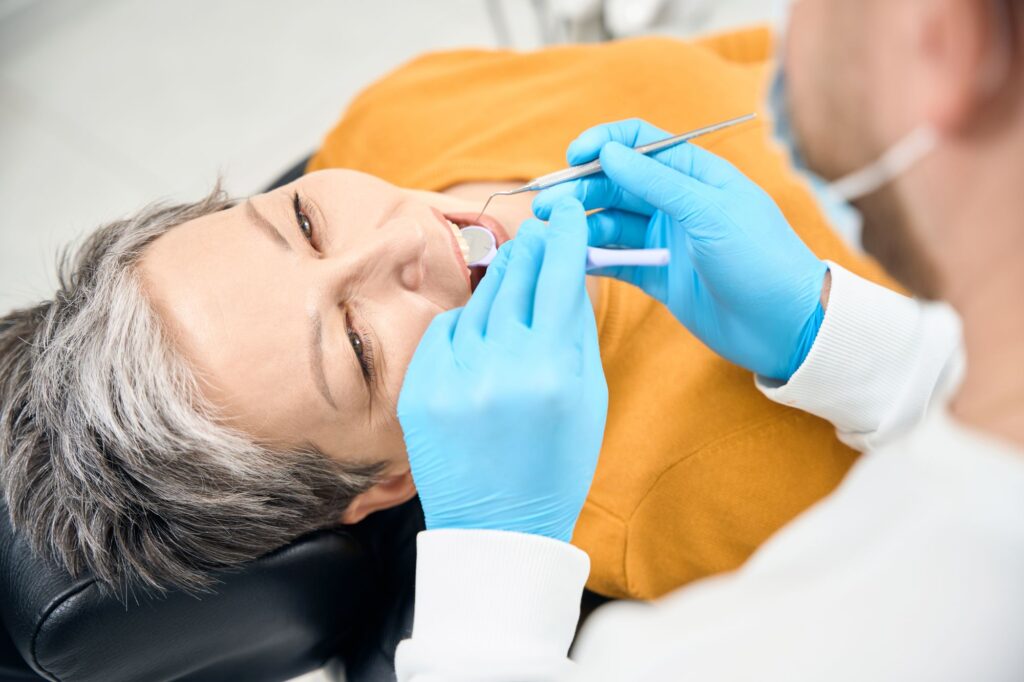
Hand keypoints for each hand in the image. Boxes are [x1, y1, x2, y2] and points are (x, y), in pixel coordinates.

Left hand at [397, 198, 607, 541]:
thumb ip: (575, 328)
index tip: (567, 211)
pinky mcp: (420, 391)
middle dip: (530, 248)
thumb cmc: (556, 461)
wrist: (501, 526)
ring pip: (478, 303)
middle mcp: (499, 368)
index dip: (565, 236)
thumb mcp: (587, 395)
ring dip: (498, 286)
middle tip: (537, 228)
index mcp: (552, 369)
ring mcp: (453, 379)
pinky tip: (480, 338)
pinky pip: (444, 332)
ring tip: (515, 280)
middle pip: (514, 280)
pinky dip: (463, 327)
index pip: (559, 277)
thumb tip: (569, 268)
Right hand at [533, 119, 827, 380]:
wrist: (787, 326)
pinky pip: (617, 260)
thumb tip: (608, 152)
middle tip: (547, 204)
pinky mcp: (659, 277)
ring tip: (551, 230)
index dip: (604, 143)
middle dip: (580, 189)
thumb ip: (657, 183)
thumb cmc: (761, 260)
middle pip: (617, 184)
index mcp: (696, 175)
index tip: (572, 156)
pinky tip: (569, 257)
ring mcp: (666, 241)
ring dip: (580, 223)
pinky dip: (592, 257)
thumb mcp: (710, 213)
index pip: (640, 143)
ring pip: (611, 223)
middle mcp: (677, 204)